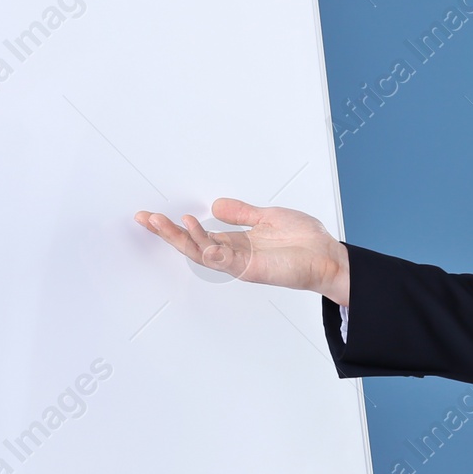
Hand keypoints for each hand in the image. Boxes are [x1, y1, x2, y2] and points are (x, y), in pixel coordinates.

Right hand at [134, 198, 350, 305]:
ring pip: (201, 252)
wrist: (328, 257)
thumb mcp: (268, 217)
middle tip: (144, 219)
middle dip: (166, 233)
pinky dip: (206, 245)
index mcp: (237, 242)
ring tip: (161, 222)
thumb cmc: (304, 241)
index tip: (152, 216)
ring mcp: (240, 263)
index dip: (175, 226)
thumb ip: (241, 213)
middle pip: (192, 245)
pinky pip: (221, 258)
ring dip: (180, 238)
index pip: (199, 234)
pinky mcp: (250, 269)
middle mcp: (234, 254)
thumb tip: (215, 204)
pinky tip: (194, 229)